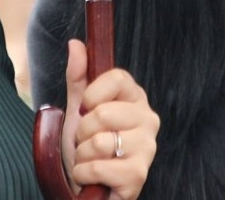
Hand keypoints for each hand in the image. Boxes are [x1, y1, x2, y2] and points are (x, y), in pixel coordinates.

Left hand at [62, 40, 158, 199]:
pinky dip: (85, 173)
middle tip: (86, 139)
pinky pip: (99, 168)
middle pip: (104, 112)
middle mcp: (148, 119)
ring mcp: (147, 148)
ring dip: (82, 155)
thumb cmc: (87, 142)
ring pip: (100, 142)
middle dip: (83, 130)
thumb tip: (76, 43)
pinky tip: (92, 177)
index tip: (85, 107)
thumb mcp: (78, 106)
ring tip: (90, 158)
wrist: (86, 181)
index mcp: (135, 97)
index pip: (118, 77)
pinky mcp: (139, 175)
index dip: (93, 93)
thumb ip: (79, 75)